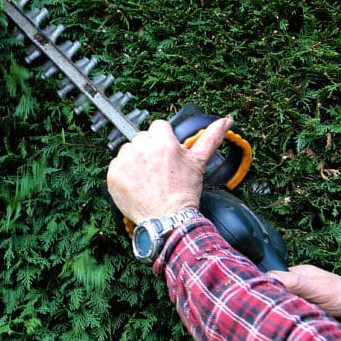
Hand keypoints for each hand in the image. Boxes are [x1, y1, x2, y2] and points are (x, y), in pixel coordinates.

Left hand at [106, 116, 232, 224]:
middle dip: (149, 149)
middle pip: (143, 137)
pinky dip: (124, 173)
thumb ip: (211, 138)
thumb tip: (226, 120)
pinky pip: (116, 164)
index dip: (163, 139)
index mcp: (164, 142)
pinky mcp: (114, 174)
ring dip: (135, 159)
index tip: (166, 153)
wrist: (168, 219)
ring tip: (147, 177)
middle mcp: (142, 148)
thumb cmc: (184, 192)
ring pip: (128, 149)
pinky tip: (136, 183)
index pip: (158, 126)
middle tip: (158, 168)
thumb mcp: (198, 163)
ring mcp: (126, 161)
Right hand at [270, 265, 340, 340]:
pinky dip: (292, 330)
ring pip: (284, 315)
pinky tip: (287, 333)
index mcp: (300, 277)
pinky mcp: (309, 325)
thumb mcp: (320, 287)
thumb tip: (266, 277)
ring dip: (284, 320)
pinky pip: (294, 328)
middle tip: (264, 315)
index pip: (273, 280)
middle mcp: (299, 292)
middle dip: (272, 307)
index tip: (255, 298)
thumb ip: (294, 283)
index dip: (264, 289)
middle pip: (276, 299)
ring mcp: (304, 309)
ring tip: (276, 325)